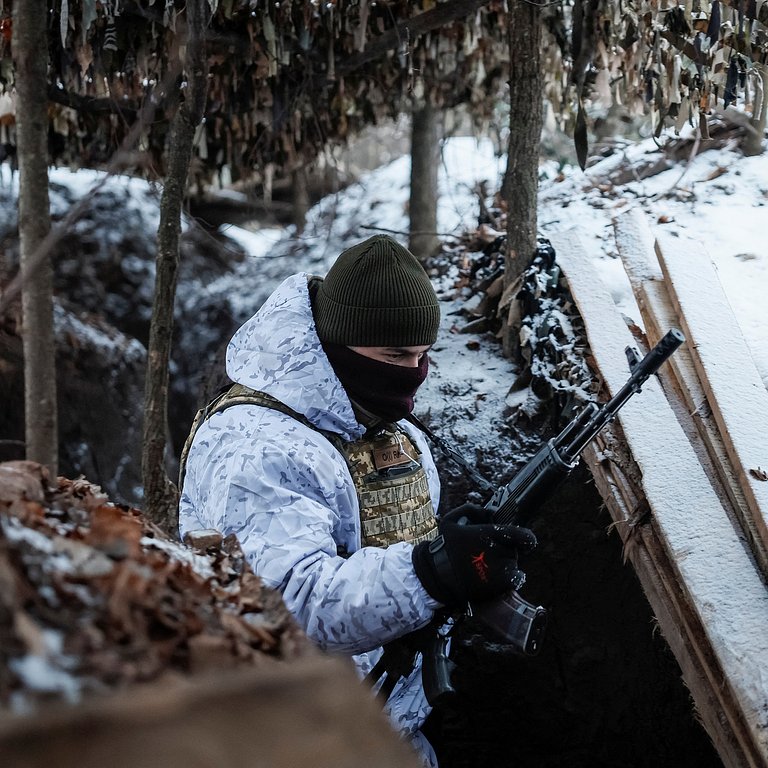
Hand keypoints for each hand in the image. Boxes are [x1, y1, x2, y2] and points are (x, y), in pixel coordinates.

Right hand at [412, 503, 536, 608]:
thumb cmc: (445, 547)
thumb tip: (489, 511)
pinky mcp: (500, 585)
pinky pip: (515, 579)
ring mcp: (501, 569)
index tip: (524, 541)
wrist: (438, 576)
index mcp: (489, 534)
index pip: (524, 536)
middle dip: (505, 550)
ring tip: (488, 567)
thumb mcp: (451, 521)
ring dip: (506, 564)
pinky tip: (496, 577)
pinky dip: (510, 578)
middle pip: (514, 550)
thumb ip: (471, 510)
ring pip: (513, 564)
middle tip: (489, 554)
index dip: (527, 539)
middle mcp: (499, 551)